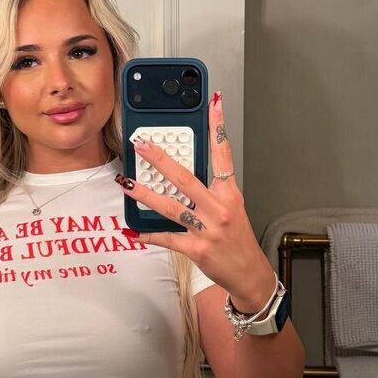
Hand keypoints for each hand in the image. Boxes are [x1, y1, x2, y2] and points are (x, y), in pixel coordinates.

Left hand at [114, 91, 276, 311]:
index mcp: (229, 194)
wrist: (249, 273)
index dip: (218, 127)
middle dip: (161, 160)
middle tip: (142, 144)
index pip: (223, 154)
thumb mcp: (232, 208)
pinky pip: (167, 237)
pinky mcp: (196, 249)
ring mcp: (207, 229)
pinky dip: (149, 234)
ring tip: (127, 182)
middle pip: (186, 178)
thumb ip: (211, 190)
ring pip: (172, 206)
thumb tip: (183, 172)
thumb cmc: (238, 238)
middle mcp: (219, 208)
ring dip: (146, 194)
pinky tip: (133, 229)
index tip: (213, 103)